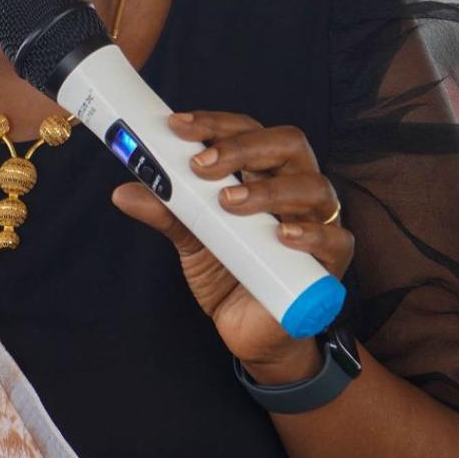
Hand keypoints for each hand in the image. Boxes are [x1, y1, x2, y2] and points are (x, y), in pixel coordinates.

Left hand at [110, 110, 353, 381]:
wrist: (250, 333)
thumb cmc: (230, 272)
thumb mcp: (192, 240)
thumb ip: (168, 213)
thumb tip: (123, 192)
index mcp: (265, 171)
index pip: (248, 130)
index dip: (215, 124)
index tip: (177, 127)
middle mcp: (296, 186)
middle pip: (287, 144)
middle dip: (243, 147)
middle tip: (201, 164)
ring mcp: (318, 221)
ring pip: (312, 185)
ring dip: (269, 189)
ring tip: (229, 202)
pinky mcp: (330, 262)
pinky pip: (335, 239)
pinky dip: (311, 233)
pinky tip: (283, 234)